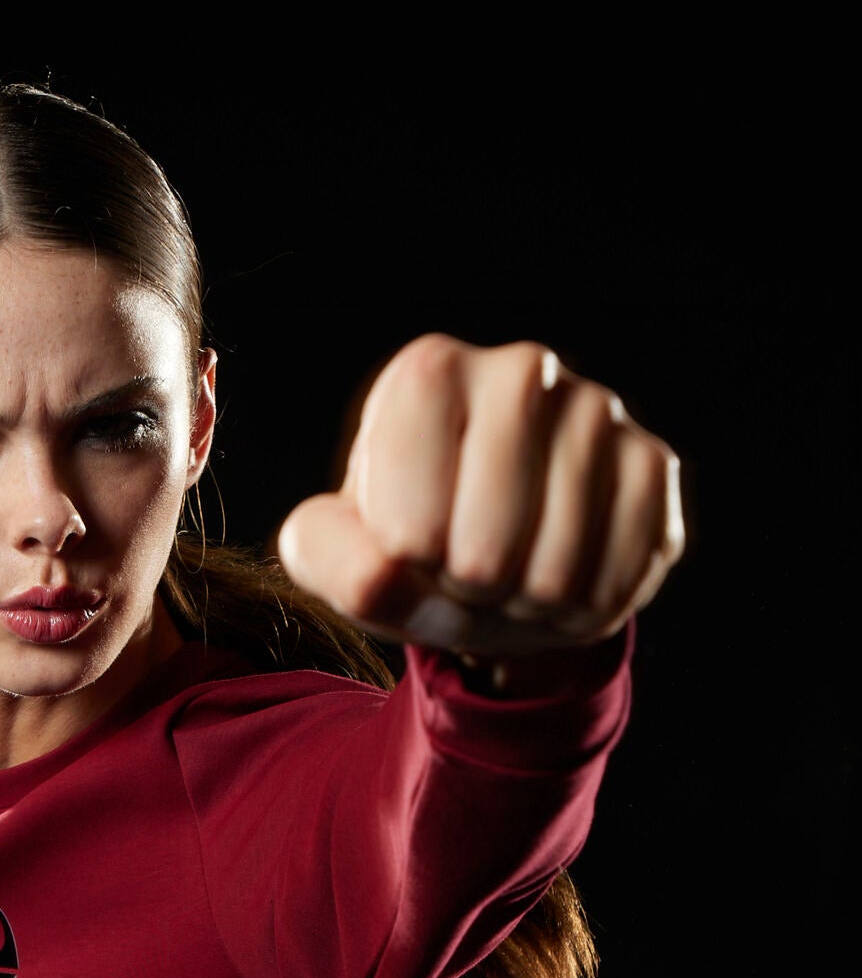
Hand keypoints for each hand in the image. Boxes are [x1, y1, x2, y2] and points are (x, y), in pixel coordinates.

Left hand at [277, 335, 684, 656]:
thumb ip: (323, 556)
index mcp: (428, 374)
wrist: (499, 559)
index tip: (411, 546)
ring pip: (554, 574)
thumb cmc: (408, 545)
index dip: (408, 572)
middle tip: (468, 571)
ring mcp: (599, 410)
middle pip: (484, 555)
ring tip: (514, 575)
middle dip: (468, 594)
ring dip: (525, 606)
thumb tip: (386, 571)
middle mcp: (521, 369)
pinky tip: (567, 575)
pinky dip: (582, 608)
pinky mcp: (654, 462)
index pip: (407, 530)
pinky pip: (616, 576)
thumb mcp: (341, 552)